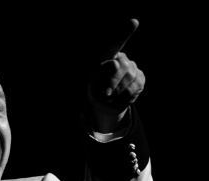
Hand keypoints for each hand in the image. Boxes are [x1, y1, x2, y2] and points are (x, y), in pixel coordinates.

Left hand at [88, 18, 145, 132]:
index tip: (133, 23)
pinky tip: (119, 98)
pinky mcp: (140, 78)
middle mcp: (122, 58)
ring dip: (117, 93)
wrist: (106, 104)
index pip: (115, 44)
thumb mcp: (93, 83)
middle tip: (105, 94)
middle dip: (112, 82)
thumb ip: (100, 72)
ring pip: (129, 79)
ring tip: (110, 97)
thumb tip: (115, 64)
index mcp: (108, 56)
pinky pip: (134, 88)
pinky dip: (124, 98)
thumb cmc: (97, 90)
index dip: (124, 33)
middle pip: (122, 66)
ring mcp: (133, 68)